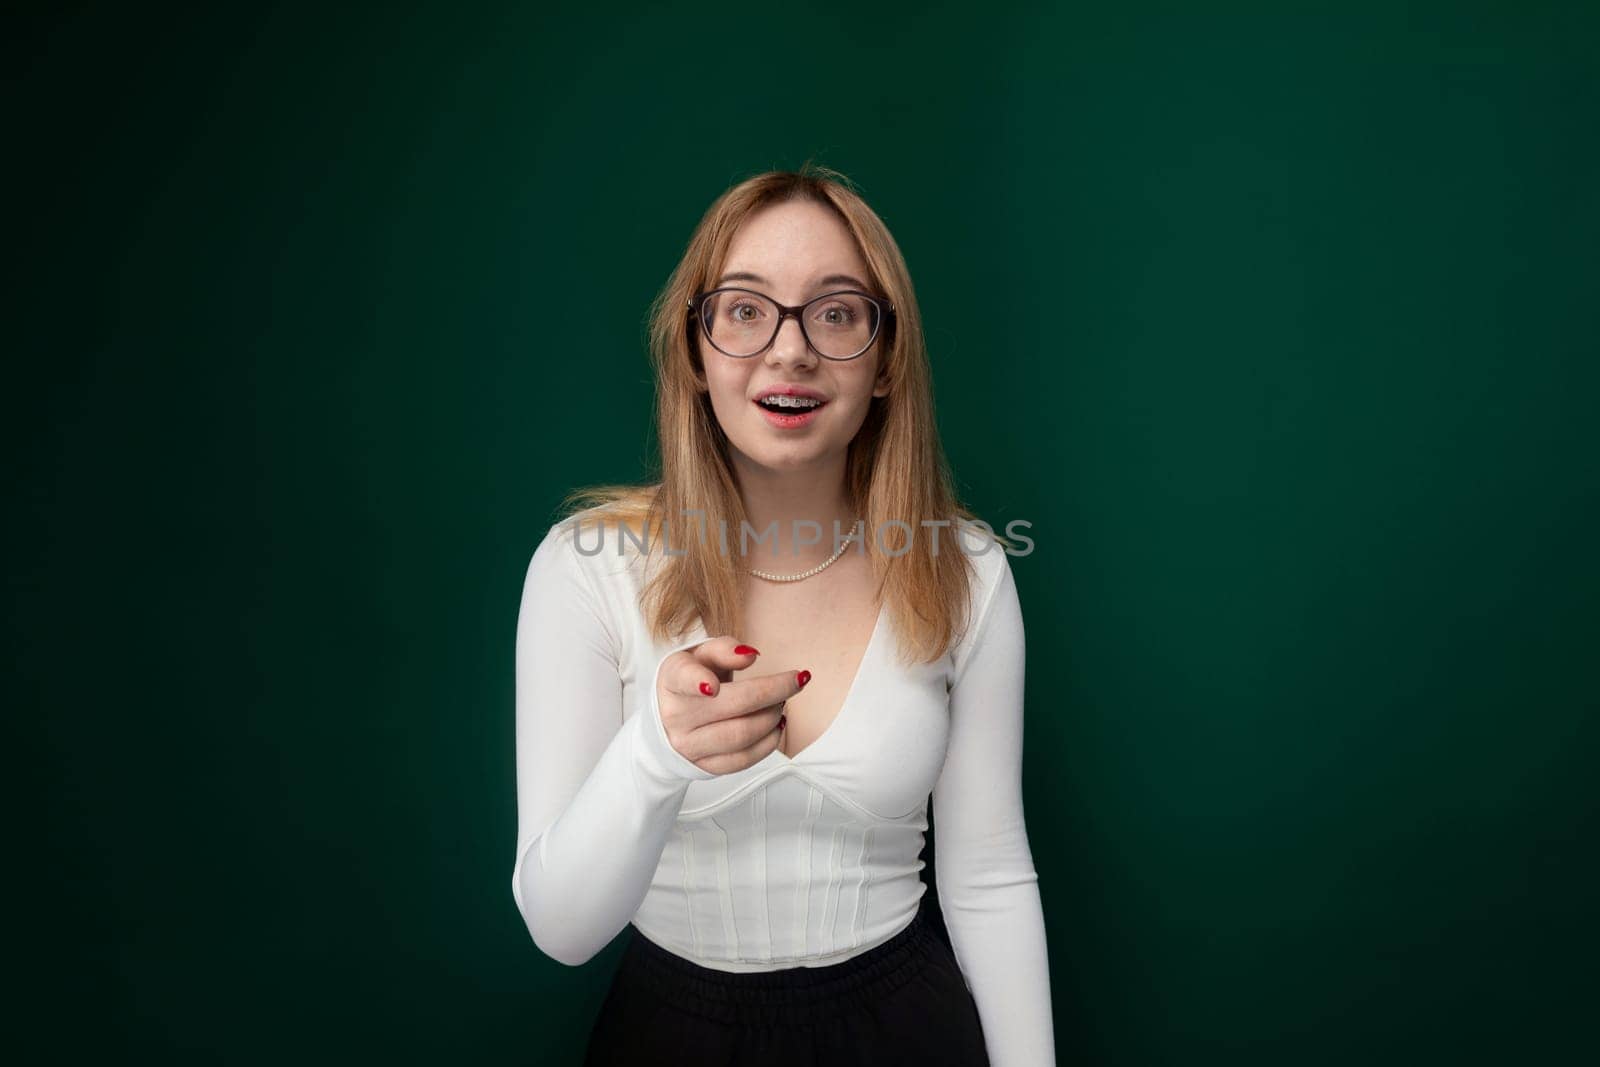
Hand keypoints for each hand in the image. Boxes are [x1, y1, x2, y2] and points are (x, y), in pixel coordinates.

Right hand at [655, 638, 810, 774]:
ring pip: (742, 735)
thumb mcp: (700, 656)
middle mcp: (677, 716)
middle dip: (774, 691)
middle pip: (733, 706)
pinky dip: (769, 742)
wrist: (670, 718)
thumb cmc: (691, 682)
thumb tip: (749, 655)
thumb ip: (723, 649)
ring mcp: (690, 745)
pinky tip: (776, 726)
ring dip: (773, 717)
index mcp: (673, 681)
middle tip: (795, 681)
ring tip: (782, 703)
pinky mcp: (706, 766)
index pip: (684, 679)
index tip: (712, 686)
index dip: (697, 682)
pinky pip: (744, 759)